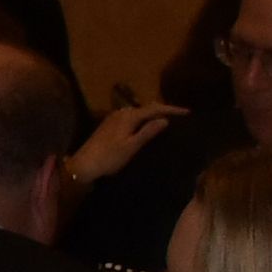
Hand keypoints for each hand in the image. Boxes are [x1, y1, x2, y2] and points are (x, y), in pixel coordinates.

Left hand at [65, 101, 184, 190]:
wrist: (84, 164)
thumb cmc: (109, 158)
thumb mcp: (131, 147)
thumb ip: (148, 132)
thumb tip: (165, 120)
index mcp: (128, 117)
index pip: (154, 108)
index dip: (171, 109)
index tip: (187, 112)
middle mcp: (121, 113)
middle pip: (146, 107)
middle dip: (163, 109)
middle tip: (180, 114)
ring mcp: (113, 118)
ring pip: (138, 112)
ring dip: (153, 114)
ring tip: (167, 119)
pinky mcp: (109, 125)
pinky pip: (132, 117)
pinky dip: (143, 118)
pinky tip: (147, 125)